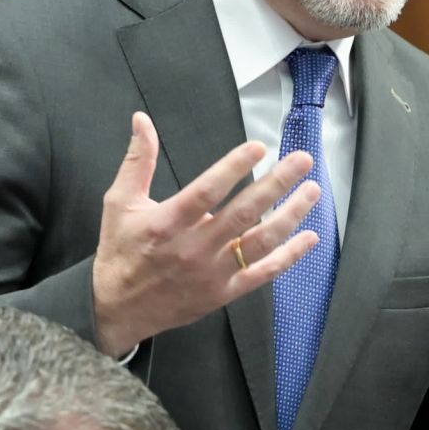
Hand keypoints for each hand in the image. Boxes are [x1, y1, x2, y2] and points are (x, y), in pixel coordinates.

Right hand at [91, 112, 321, 356]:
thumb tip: (141, 120)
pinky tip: (308, 238)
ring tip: (311, 192)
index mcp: (167, 223)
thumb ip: (137, 161)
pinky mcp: (222, 293)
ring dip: (290, 216)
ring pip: (259, 243)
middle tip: (302, 160)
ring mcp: (211, 273)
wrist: (116, 309)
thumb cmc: (121, 251)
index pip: (206, 192)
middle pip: (243, 214)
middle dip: (276, 184)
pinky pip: (262, 274)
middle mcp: (193, 249)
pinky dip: (288, 257)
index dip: (233, 168)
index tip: (258, 147)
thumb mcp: (119, 202)